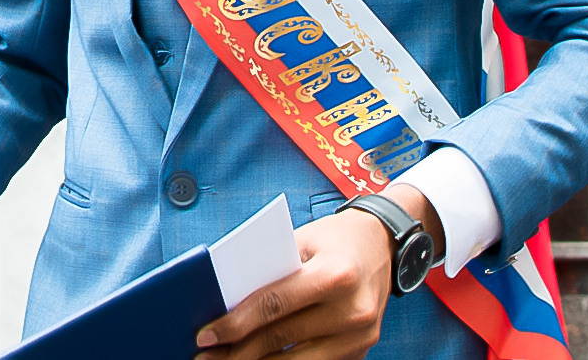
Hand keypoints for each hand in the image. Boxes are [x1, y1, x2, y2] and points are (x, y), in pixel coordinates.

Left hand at [193, 209, 391, 359]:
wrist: (382, 244)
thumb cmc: (333, 239)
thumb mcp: (301, 240)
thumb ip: (269, 271)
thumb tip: (224, 305)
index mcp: (335, 275)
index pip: (274, 305)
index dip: (235, 324)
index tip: (205, 335)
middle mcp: (352, 310)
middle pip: (281, 339)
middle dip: (238, 351)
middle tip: (204, 357)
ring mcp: (360, 336)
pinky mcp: (361, 351)